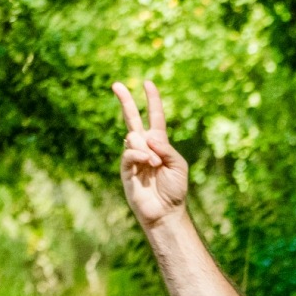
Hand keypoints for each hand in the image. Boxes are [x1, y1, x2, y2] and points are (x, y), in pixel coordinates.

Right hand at [114, 80, 188, 229]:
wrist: (166, 212)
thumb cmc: (175, 190)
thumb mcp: (178, 164)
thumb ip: (166, 148)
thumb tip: (147, 136)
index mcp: (159, 144)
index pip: (155, 117)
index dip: (152, 101)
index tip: (148, 84)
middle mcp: (144, 147)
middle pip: (133, 120)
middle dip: (125, 102)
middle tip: (116, 84)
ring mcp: (133, 157)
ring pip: (134, 138)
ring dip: (148, 150)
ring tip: (156, 165)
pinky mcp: (125, 170)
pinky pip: (129, 153)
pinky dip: (140, 155)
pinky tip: (148, 163)